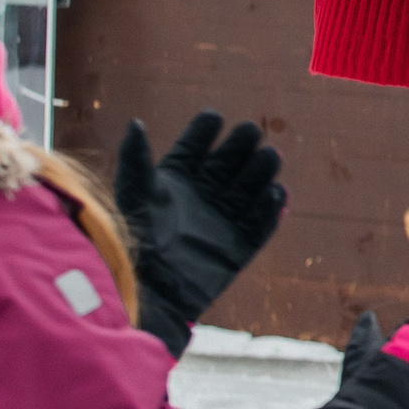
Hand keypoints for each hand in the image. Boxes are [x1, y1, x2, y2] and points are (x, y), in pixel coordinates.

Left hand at [117, 110, 286, 358]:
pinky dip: (270, 211)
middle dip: (243, 145)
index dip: (205, 130)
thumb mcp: (132, 194)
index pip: (195, 147)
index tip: (213, 118)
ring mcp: (223, 221)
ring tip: (268, 156)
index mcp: (176, 180)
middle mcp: (203, 196)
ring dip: (262, 171)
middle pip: (230, 162)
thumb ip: (135, 159)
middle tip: (250, 133)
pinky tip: (276, 193)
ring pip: (251, 188)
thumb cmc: (133, 240)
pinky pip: (260, 226)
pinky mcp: (239, 248)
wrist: (147, 291)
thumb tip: (136, 123)